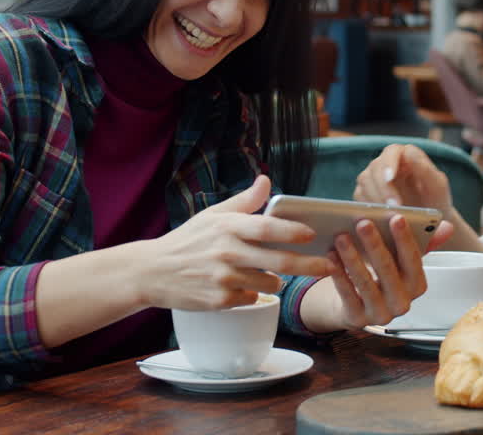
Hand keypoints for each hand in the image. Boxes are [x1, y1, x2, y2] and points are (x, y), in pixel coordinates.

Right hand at [136, 175, 334, 310]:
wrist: (152, 271)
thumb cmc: (188, 240)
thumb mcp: (212, 215)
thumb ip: (243, 202)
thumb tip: (266, 180)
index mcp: (227, 227)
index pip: (266, 228)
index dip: (292, 231)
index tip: (312, 234)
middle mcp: (227, 252)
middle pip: (278, 261)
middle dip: (309, 265)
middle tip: (329, 266)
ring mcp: (223, 279)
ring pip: (269, 283)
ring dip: (277, 280)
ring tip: (269, 273)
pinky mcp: (219, 301)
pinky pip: (252, 298)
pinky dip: (253, 293)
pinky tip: (241, 286)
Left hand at [323, 212, 454, 329]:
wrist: (357, 305)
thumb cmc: (382, 277)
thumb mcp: (401, 260)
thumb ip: (422, 243)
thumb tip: (447, 227)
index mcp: (417, 285)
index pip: (414, 260)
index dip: (405, 239)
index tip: (396, 217)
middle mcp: (403, 303)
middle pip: (388, 270)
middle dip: (375, 244)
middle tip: (362, 223)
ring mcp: (381, 314)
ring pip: (366, 283)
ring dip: (352, 257)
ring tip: (341, 237)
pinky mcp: (359, 319)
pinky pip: (348, 295)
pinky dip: (339, 274)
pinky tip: (331, 257)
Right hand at [353, 144, 453, 213]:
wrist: (430, 223)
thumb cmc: (435, 200)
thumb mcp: (437, 186)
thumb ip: (426, 169)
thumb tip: (408, 152)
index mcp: (404, 155)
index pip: (392, 152)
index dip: (389, 163)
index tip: (390, 178)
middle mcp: (385, 163)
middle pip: (375, 167)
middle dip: (383, 187)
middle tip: (394, 206)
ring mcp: (374, 178)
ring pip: (365, 180)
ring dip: (375, 198)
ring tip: (389, 215)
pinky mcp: (365, 193)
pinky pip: (359, 197)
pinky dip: (367, 206)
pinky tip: (378, 217)